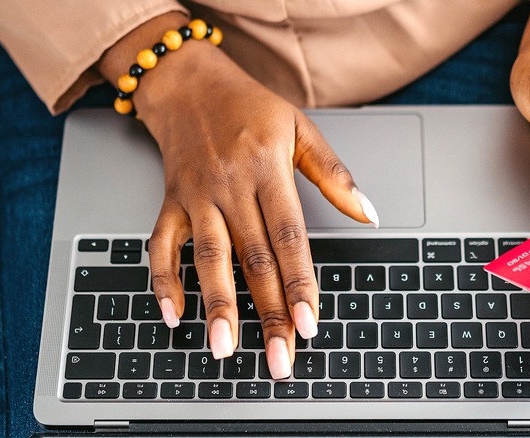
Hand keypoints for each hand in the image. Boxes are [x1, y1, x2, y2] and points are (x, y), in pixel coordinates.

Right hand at [129, 37, 376, 377]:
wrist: (189, 84)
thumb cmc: (249, 107)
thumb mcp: (301, 128)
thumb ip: (334, 174)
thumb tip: (370, 214)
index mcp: (268, 170)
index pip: (289, 237)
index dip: (300, 283)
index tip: (310, 324)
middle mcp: (230, 187)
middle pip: (253, 259)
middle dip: (268, 313)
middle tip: (280, 358)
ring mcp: (196, 197)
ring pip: (207, 258)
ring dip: (217, 305)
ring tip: (225, 349)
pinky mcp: (170, 202)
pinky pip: (160, 245)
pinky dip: (163, 281)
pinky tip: (173, 315)